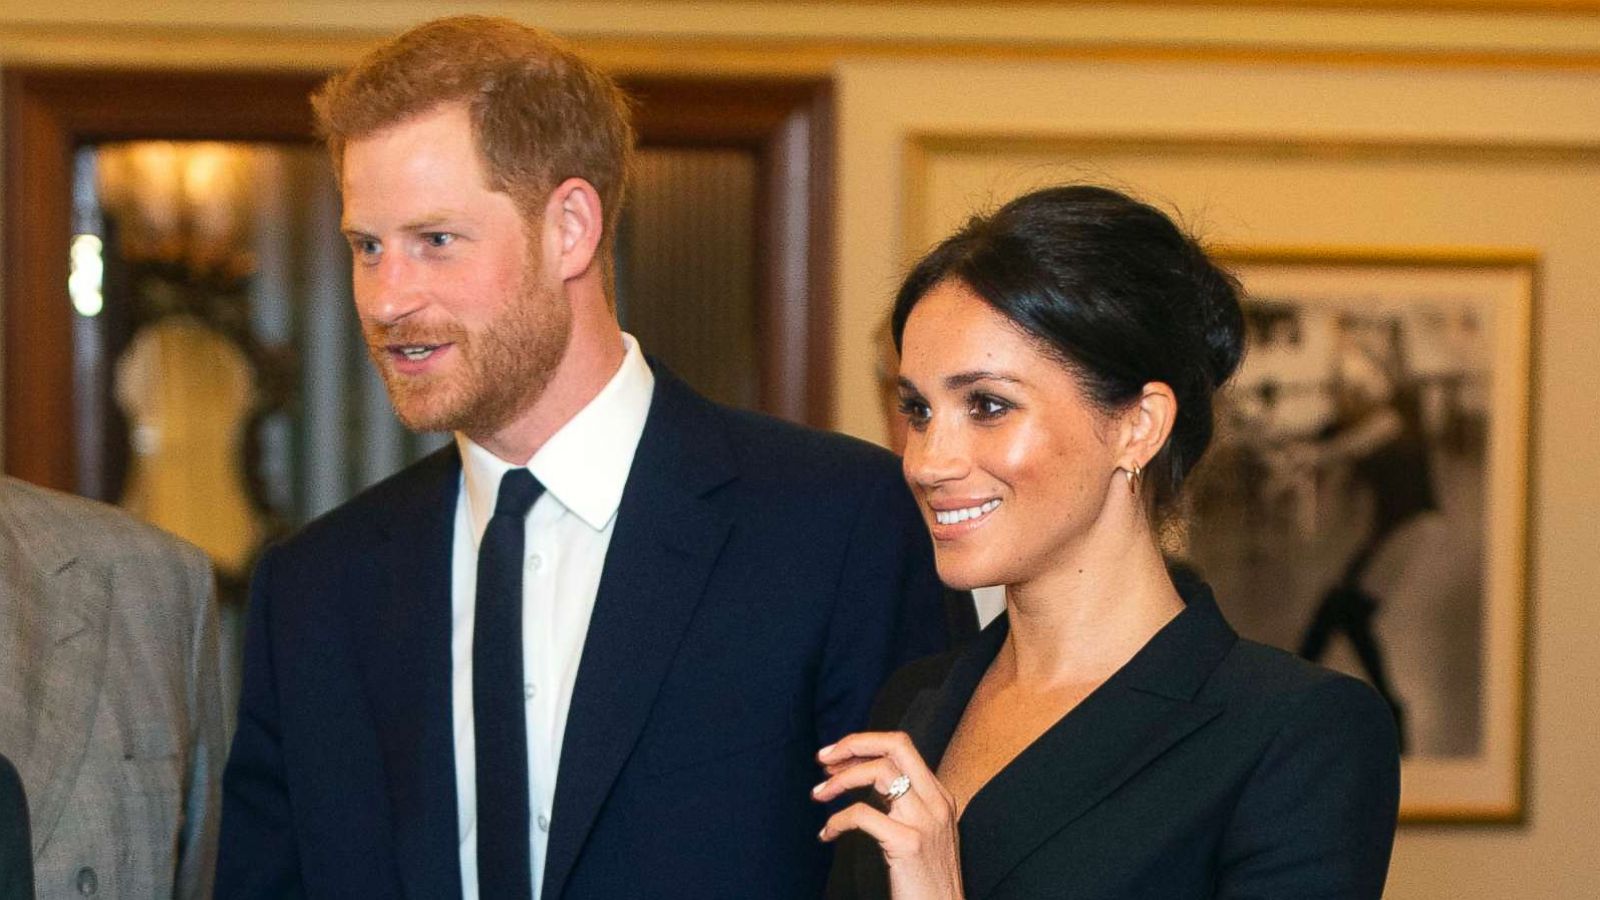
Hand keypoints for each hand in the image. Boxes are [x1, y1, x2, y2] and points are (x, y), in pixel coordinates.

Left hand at [814, 731, 963, 899]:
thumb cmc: (925, 880)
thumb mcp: (922, 832)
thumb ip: (903, 805)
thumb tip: (860, 777)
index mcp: (940, 796)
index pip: (901, 747)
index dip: (864, 744)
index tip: (836, 757)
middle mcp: (936, 802)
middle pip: (896, 745)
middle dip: (854, 743)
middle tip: (823, 758)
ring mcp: (924, 821)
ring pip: (879, 772)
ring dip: (840, 779)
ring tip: (818, 794)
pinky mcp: (909, 844)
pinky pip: (862, 814)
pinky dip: (837, 820)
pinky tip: (826, 834)